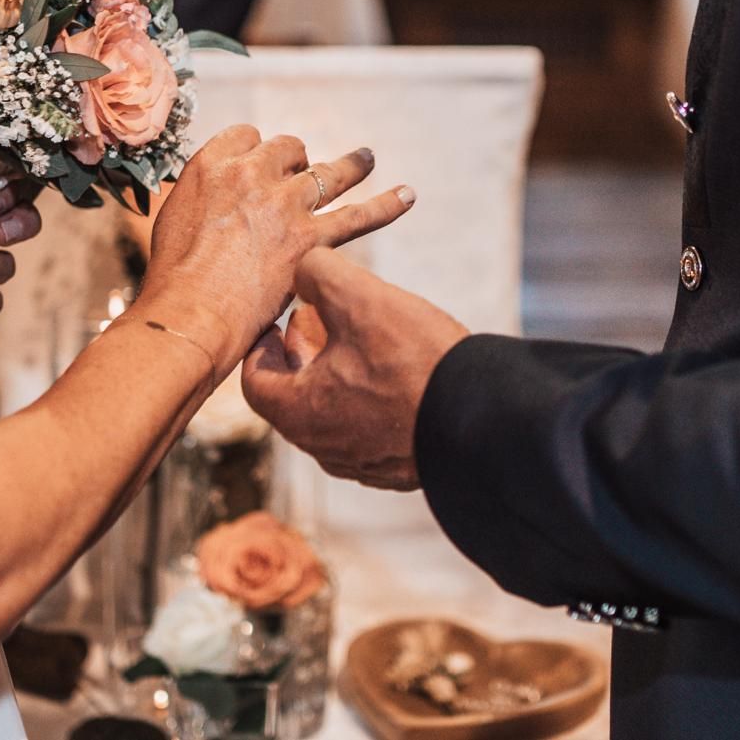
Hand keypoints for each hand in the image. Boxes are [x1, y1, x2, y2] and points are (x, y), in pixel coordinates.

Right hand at [138, 126, 415, 370]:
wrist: (191, 311)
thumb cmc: (173, 276)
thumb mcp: (176, 219)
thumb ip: (203, 199)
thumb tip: (217, 202)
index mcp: (214, 163)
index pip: (246, 136)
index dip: (254, 152)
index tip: (255, 165)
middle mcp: (252, 173)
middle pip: (287, 148)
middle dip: (294, 161)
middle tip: (296, 180)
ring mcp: (285, 203)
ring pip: (327, 172)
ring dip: (350, 165)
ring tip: (367, 159)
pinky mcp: (310, 238)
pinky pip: (358, 215)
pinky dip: (386, 206)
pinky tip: (407, 196)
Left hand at [243, 248, 468, 490]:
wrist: (484, 420)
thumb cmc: (414, 361)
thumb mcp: (359, 297)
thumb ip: (319, 272)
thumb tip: (305, 270)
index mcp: (299, 413)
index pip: (255, 382)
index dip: (261, 348)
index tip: (276, 325)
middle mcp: (322, 448)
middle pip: (292, 399)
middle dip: (300, 356)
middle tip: (313, 323)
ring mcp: (361, 463)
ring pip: (330, 416)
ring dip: (333, 377)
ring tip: (356, 342)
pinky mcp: (397, 468)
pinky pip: (366, 432)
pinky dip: (365, 401)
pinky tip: (394, 374)